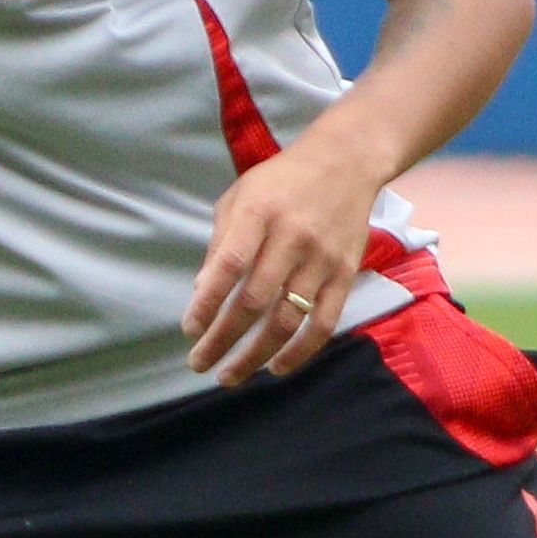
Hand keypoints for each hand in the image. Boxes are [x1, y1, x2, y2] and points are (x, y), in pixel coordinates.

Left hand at [184, 128, 384, 384]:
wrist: (346, 163)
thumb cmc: (282, 180)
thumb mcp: (241, 195)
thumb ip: (220, 242)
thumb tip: (203, 292)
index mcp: (259, 213)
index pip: (228, 265)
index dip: (207, 302)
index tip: (190, 329)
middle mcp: (291, 237)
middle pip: (254, 301)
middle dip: (222, 338)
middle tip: (200, 363)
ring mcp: (321, 259)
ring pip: (287, 320)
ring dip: (256, 355)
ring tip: (230, 375)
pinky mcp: (345, 275)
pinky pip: (323, 323)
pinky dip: (300, 352)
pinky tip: (277, 368)